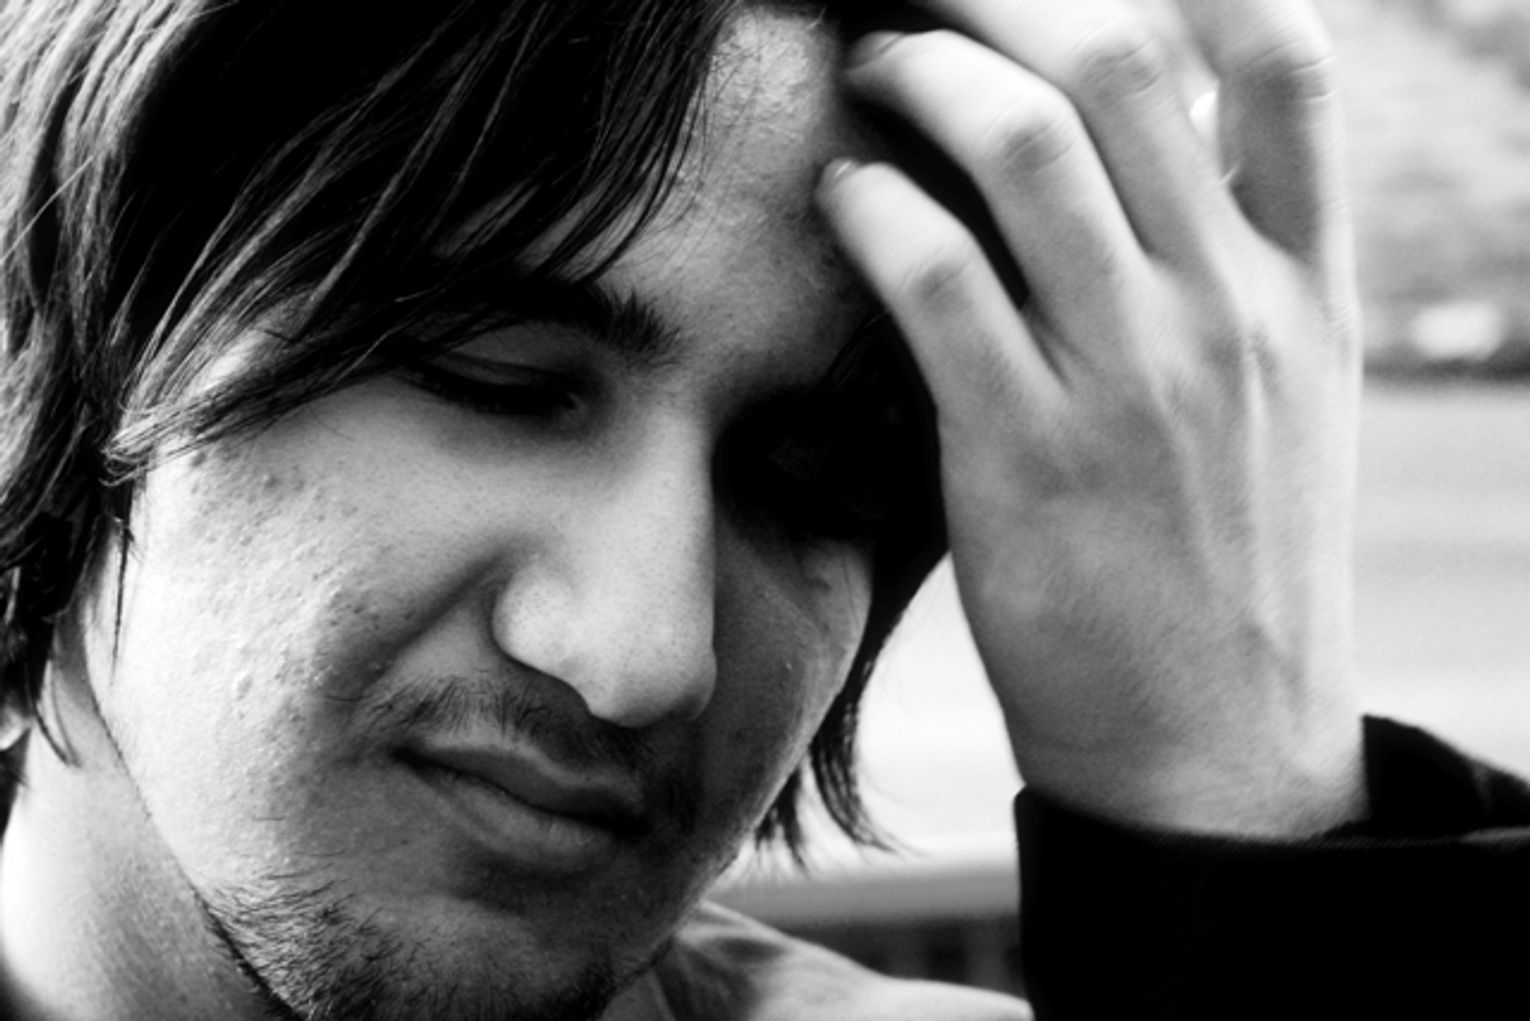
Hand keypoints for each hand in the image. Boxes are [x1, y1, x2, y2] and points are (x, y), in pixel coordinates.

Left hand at [820, 0, 1365, 834]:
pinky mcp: (1026, 454)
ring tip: (872, 67)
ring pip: (1020, 143)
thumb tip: (1136, 161)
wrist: (1221, 754)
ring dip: (922, 73)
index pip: (1290, 63)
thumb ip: (1234, 277)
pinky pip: (934, 275)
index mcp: (1303, 290)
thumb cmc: (1233, 573)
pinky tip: (842, 196)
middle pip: (1123, 61)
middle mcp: (1227, 309)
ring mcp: (1131, 378)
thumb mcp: (1284, 409)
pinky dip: (870, 206)